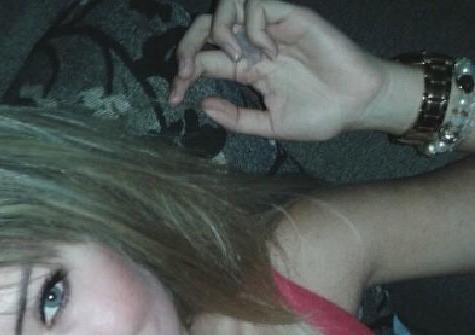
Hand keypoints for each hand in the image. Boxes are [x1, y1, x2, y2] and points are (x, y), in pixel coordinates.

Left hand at [169, 0, 389, 140]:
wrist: (356, 107)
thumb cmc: (318, 116)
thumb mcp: (269, 126)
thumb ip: (237, 118)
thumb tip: (202, 105)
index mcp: (245, 70)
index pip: (203, 60)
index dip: (183, 75)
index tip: (175, 98)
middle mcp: (252, 46)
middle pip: (206, 26)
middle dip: (186, 46)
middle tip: (185, 72)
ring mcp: (270, 30)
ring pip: (228, 6)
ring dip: (219, 31)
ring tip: (236, 61)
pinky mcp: (290, 17)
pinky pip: (258, 3)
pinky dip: (253, 26)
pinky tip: (268, 54)